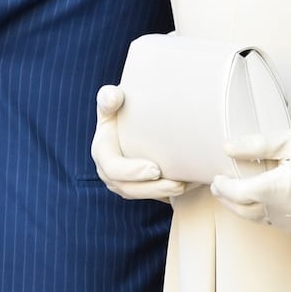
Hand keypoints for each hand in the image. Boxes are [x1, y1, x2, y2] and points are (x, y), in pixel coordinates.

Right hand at [90, 85, 188, 200]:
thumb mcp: (112, 102)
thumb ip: (109, 98)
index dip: (133, 172)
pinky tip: (188, 185)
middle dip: (153, 188)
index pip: (114, 168)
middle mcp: (108, 172)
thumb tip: (113, 95)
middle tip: (178, 184)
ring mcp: (122, 183)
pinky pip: (151, 195)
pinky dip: (169, 193)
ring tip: (186, 186)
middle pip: (129, 188)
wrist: (128, 121)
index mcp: (102, 152)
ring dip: (163, 193)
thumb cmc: (120, 108)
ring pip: (142, 195)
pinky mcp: (137, 188)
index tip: (155, 169)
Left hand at [211, 129, 290, 232]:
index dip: (223, 187)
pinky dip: (261, 213)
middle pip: (245, 210)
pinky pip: (274, 222)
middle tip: (218, 188)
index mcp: (280, 188)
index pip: (240, 193)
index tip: (215, 178)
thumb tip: (227, 148)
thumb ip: (255, 145)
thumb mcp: (288, 139)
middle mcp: (286, 209)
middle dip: (227, 199)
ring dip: (242, 208)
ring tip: (233, 194)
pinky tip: (257, 202)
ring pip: (258, 219)